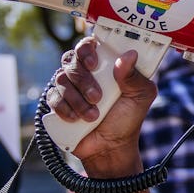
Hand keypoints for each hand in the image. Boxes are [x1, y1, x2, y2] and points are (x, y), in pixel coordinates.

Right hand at [46, 37, 158, 173]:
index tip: (94, 64)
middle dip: (83, 80)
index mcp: (103, 65)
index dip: (86, 49)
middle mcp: (84, 73)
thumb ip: (135, 76)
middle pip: (71, 61)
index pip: (88, 45)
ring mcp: (69, 88)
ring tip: (93, 115)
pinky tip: (76, 119)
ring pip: (60, 79)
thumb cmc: (127, 118)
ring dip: (77, 99)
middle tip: (97, 97)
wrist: (111, 147)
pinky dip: (65, 108)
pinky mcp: (58, 104)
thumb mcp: (140, 96)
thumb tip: (129, 56)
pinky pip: (52, 98)